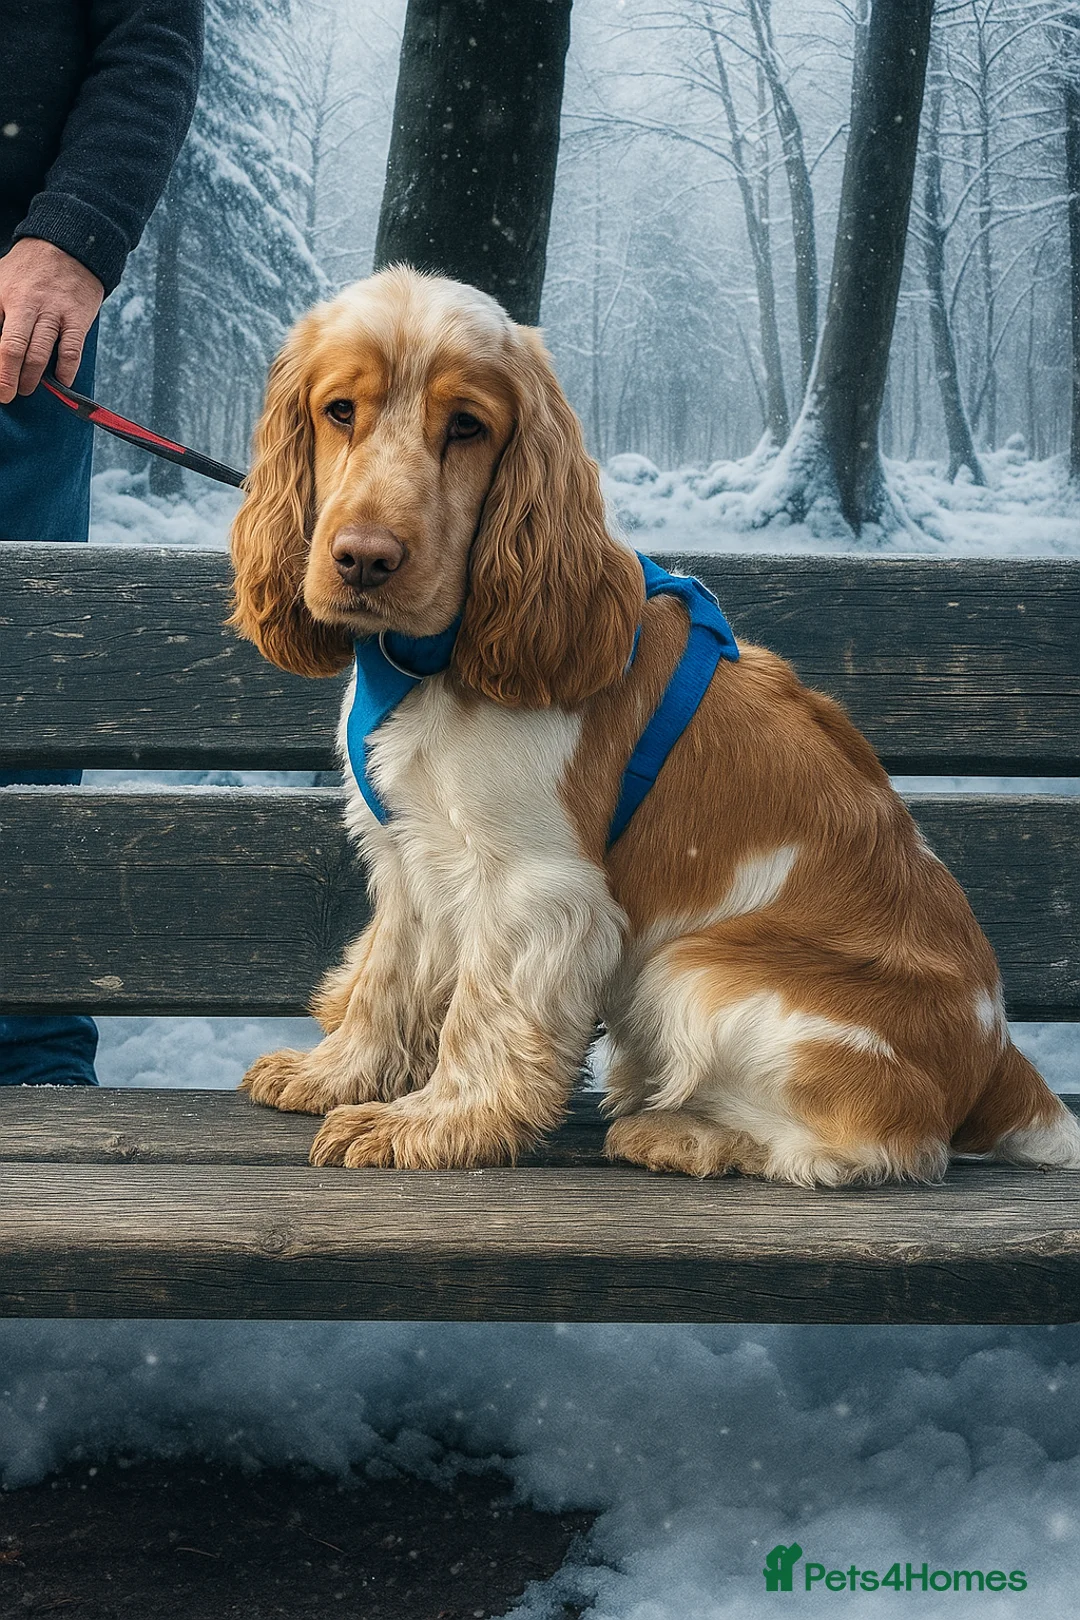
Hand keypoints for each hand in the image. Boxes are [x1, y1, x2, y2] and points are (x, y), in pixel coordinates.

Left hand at [0, 238, 103, 403]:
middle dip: (7, 379)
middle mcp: (27, 303)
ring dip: (31, 379)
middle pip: (13, 348)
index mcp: (3, 294)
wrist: (68, 247)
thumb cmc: (28, 271)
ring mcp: (54, 311)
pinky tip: (61, 381)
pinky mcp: (77, 318)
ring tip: (26, 389)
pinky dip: (66, 371)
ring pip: (40, 354)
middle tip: (6, 395)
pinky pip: (71, 351)